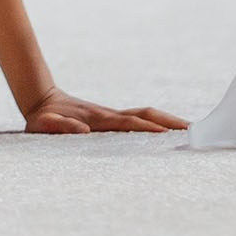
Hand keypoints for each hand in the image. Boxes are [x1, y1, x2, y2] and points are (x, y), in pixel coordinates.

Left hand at [22, 87, 187, 135]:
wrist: (42, 100)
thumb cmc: (42, 120)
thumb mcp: (43, 126)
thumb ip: (59, 127)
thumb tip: (81, 130)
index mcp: (97, 120)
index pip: (129, 124)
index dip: (148, 129)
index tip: (167, 135)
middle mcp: (109, 116)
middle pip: (146, 115)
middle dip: (169, 122)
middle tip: (193, 131)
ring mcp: (112, 116)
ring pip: (146, 116)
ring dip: (168, 122)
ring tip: (191, 131)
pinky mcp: (112, 120)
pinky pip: (139, 121)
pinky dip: (157, 124)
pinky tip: (169, 134)